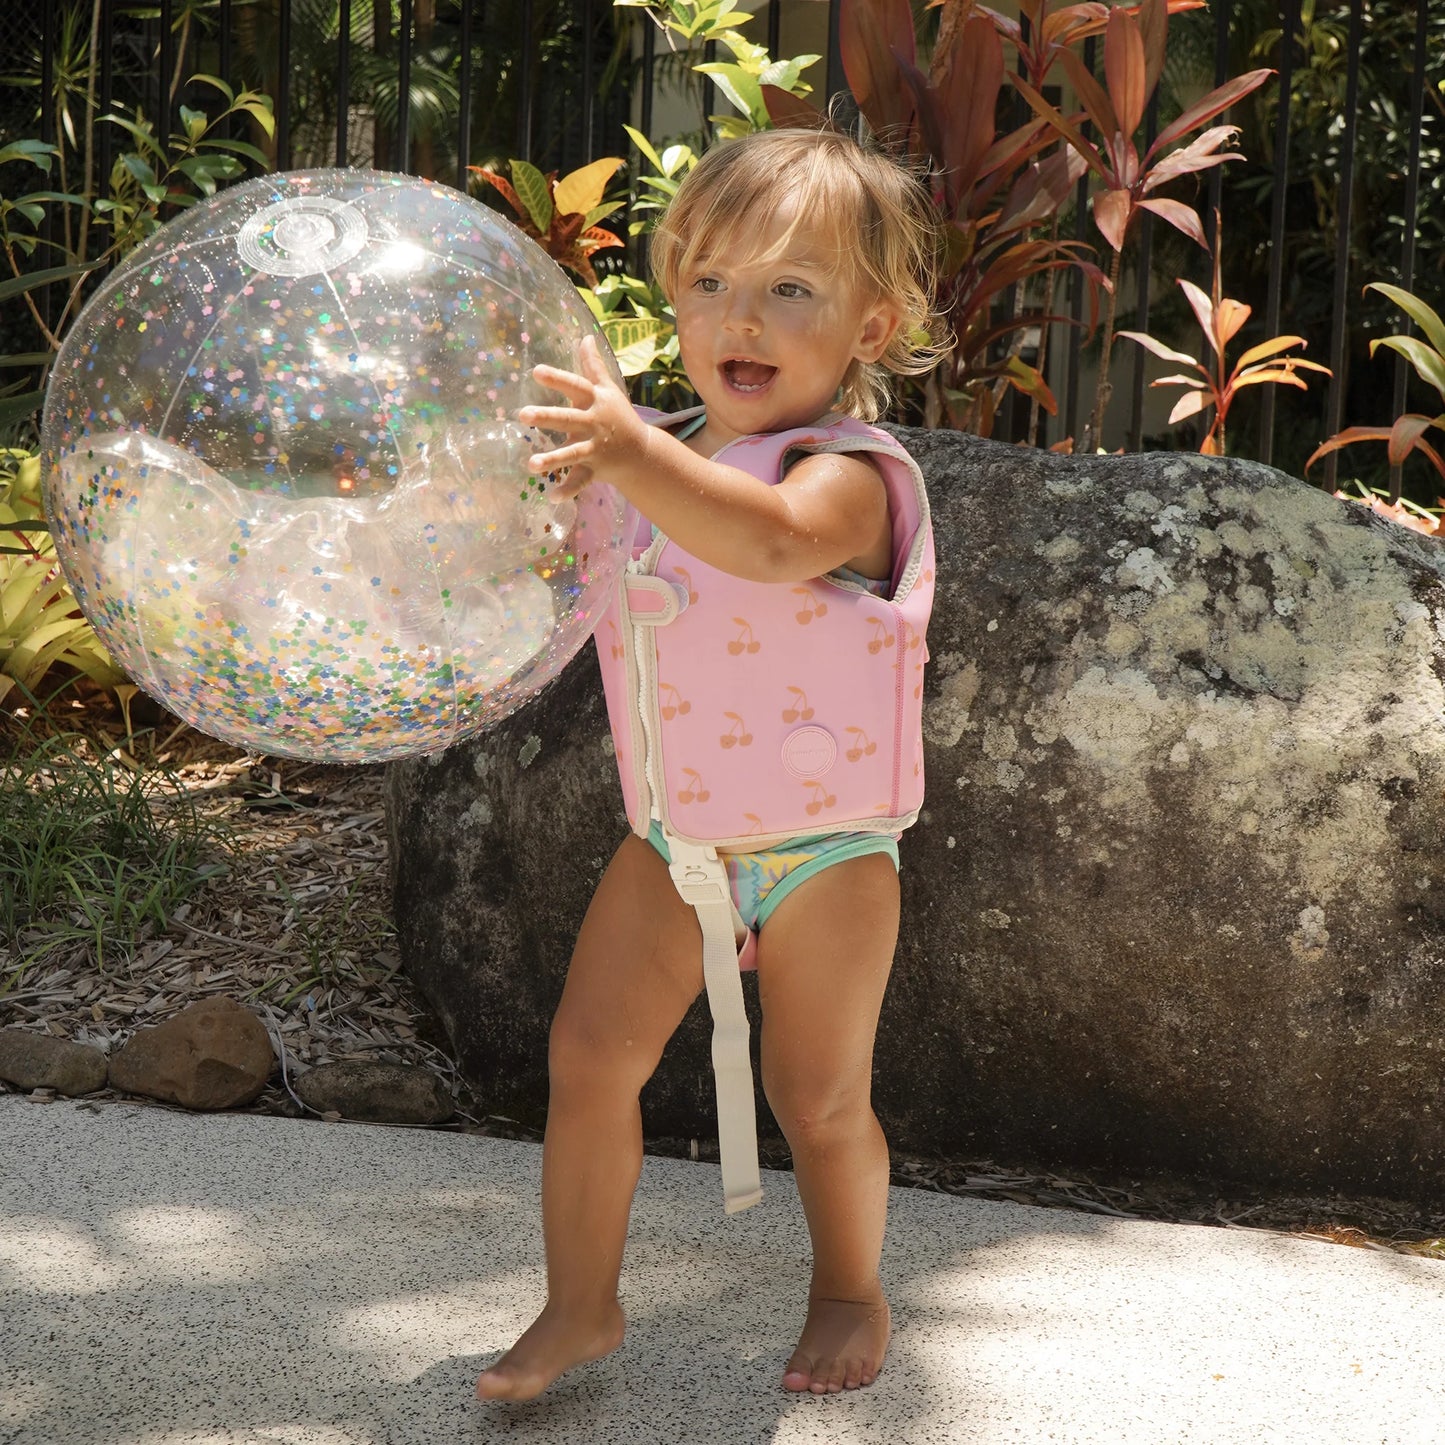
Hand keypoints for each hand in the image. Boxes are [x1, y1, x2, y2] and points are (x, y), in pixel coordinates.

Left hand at [518, 335, 647, 498]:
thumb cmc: (619, 416)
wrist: (641, 452)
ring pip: (572, 454)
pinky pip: (580, 481)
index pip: (575, 386)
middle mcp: (594, 424)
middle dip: (546, 417)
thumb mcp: (608, 389)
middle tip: (522, 414)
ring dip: (552, 460)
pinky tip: (551, 497)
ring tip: (531, 465)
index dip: (557, 379)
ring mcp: (595, 449)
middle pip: (568, 419)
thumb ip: (593, 366)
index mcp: (595, 402)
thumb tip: (585, 336)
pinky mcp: (595, 470)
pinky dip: (568, 491)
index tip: (535, 371)